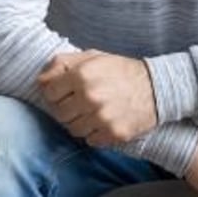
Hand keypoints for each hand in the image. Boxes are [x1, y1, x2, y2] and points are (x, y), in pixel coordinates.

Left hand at [37, 50, 157, 145]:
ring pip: (72, 129)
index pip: (49, 92)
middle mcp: (89, 97)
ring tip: (92, 112)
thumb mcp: (92, 57)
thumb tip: (40, 78)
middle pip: (59, 113)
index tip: (64, 92)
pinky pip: (89, 140)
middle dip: (66, 108)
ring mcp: (101, 117)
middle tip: (79, 103)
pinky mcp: (112, 134)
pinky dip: (94, 133)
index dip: (55, 92)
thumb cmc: (121, 71)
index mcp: (82, 75)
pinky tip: (103, 121)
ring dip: (79, 122)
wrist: (157, 88)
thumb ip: (63, 63)